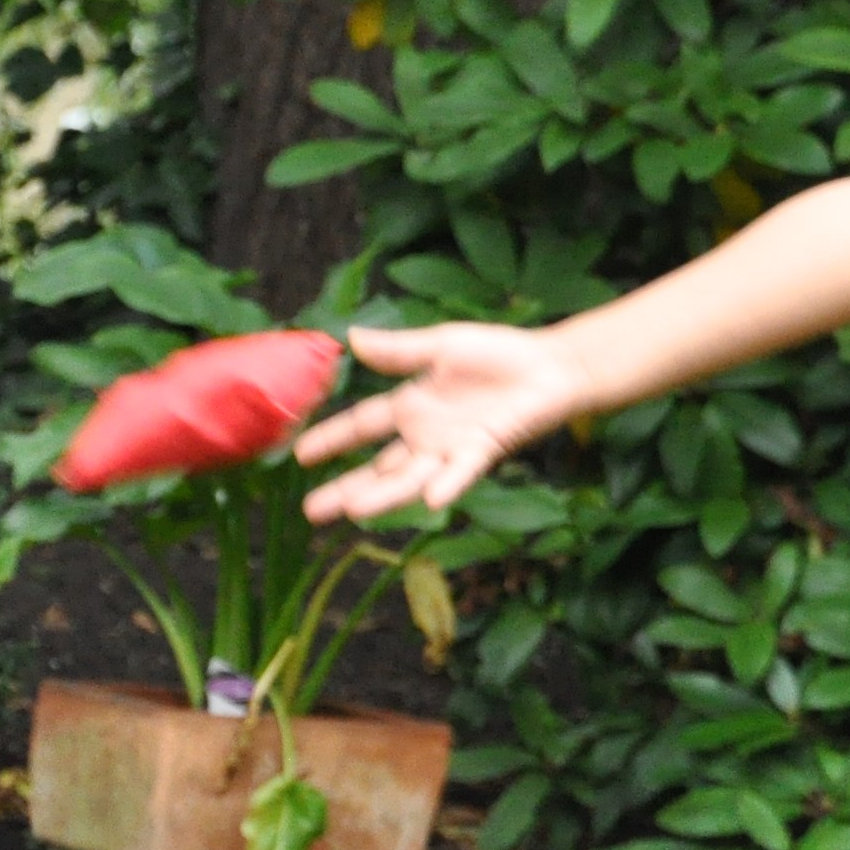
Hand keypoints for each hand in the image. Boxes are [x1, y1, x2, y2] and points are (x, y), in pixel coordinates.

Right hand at [293, 324, 591, 520]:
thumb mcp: (441, 345)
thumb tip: (351, 338)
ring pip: (411, 478)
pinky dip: (448, 484)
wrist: (552, 365)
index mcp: (411, 406)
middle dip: (346, 488)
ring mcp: (453, 447)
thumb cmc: (499, 354)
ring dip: (384, 495)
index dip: (331, 438)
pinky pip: (462, 471)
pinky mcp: (484, 449)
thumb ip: (398, 350)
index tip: (298, 453)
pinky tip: (431, 500)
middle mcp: (426, 435)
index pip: (362, 426)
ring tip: (350, 510)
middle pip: (379, 468)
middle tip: (312, 512)